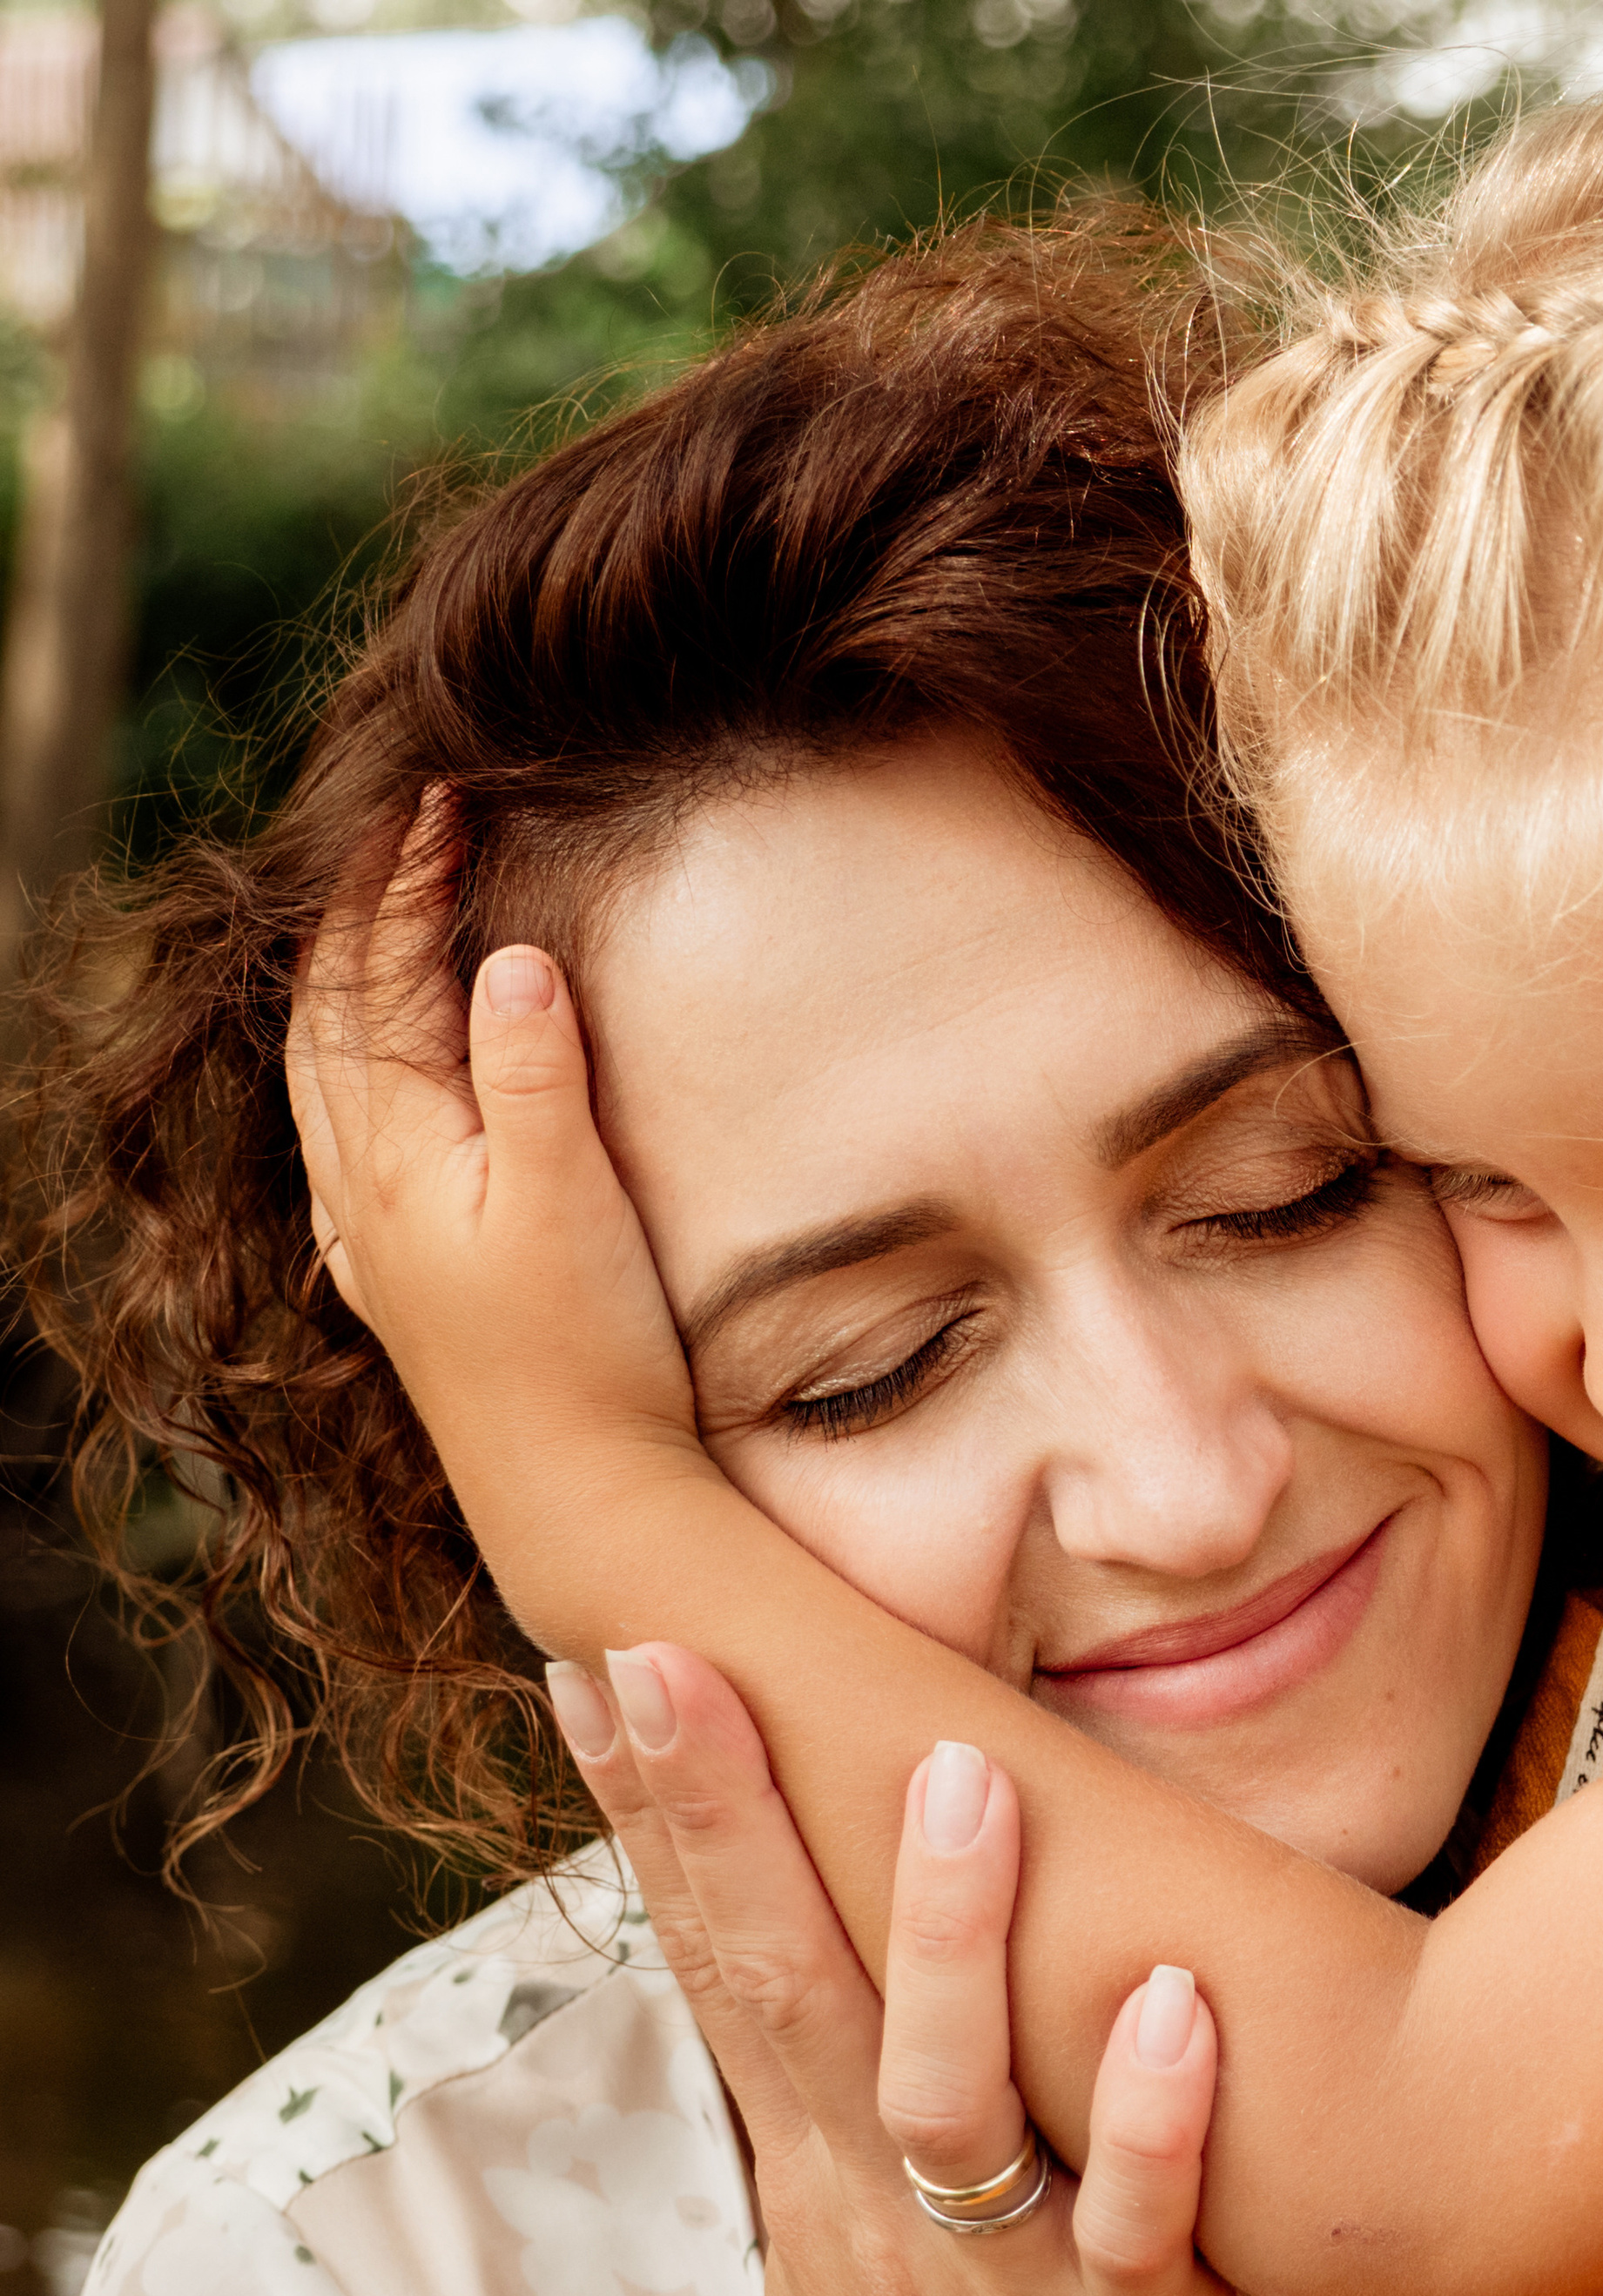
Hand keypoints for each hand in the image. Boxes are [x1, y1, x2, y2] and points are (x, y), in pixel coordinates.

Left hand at [285, 797, 711, 1650]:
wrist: (576, 1495)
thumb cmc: (585, 1350)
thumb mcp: (573, 1197)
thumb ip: (532, 1072)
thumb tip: (505, 956)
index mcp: (402, 1146)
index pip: (389, 975)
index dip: (411, 878)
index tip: (446, 797)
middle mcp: (365, 1187)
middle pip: (334, 1014)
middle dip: (359, 912)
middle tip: (400, 831)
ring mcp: (372, 1242)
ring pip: (321, 1084)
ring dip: (339, 992)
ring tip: (366, 933)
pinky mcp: (397, 1290)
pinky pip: (335, 1162)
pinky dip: (338, 1097)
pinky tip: (353, 1115)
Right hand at [546, 1643, 1260, 2295]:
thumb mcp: (843, 2243)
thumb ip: (829, 2085)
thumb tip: (799, 1920)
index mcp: (813, 2166)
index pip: (714, 1962)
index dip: (655, 1818)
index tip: (609, 1667)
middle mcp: (879, 2206)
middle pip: (780, 1994)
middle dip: (721, 1825)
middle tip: (681, 1664)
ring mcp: (997, 2276)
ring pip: (947, 2096)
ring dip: (951, 1939)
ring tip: (966, 1780)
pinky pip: (1138, 2224)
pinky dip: (1151, 2121)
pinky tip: (1178, 2004)